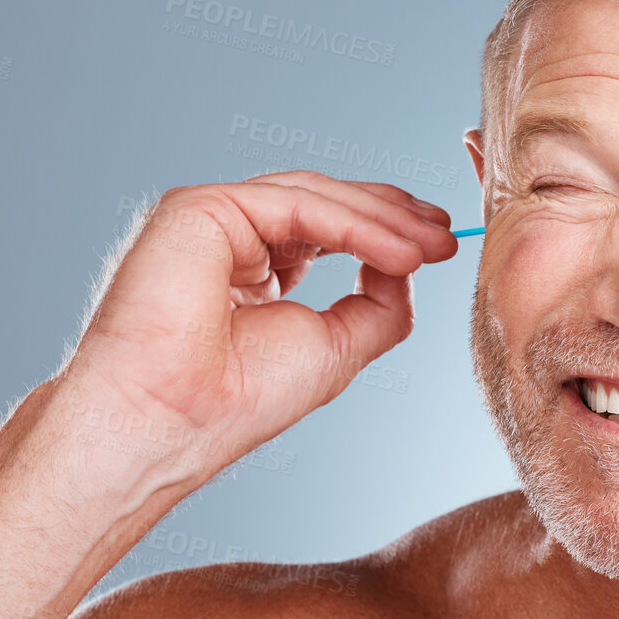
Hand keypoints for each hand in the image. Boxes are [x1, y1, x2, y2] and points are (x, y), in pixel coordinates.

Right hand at [55, 170, 457, 484]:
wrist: (171, 420)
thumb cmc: (237, 401)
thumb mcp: (337, 347)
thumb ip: (377, 303)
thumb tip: (410, 266)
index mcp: (254, 271)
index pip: (327, 230)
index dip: (387, 231)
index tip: (442, 244)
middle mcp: (230, 239)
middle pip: (324, 205)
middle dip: (393, 216)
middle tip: (447, 232)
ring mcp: (211, 221)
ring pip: (312, 198)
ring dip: (382, 219)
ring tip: (432, 245)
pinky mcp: (199, 209)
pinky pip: (293, 204)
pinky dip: (353, 225)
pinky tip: (397, 251)